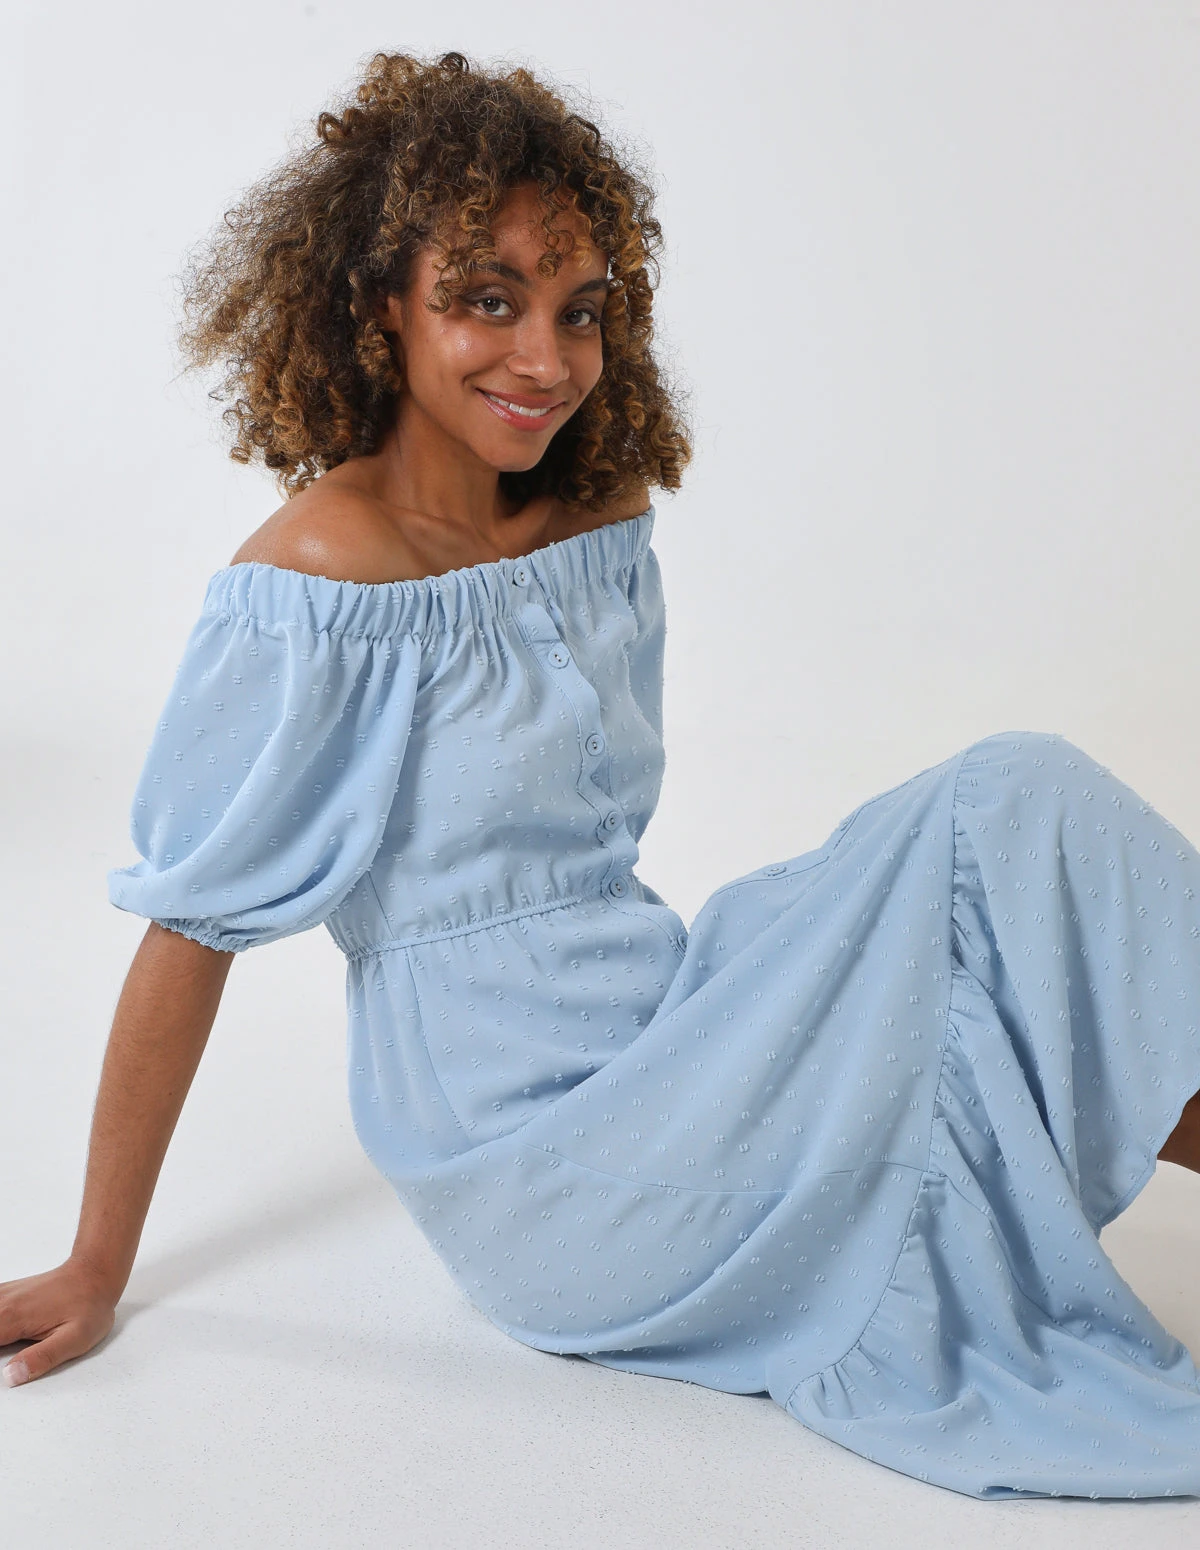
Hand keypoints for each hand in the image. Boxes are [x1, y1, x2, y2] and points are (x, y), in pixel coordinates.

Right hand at [0, 1258, 119, 1386]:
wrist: (96, 1273)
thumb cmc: (89, 1305)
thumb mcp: (75, 1339)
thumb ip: (42, 1358)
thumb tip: (10, 1376)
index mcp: (13, 1317)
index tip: (0, 1370)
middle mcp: (3, 1303)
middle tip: (5, 1355)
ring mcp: (4, 1295)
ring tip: (4, 1345)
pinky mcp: (8, 1293)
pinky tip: (2, 1331)